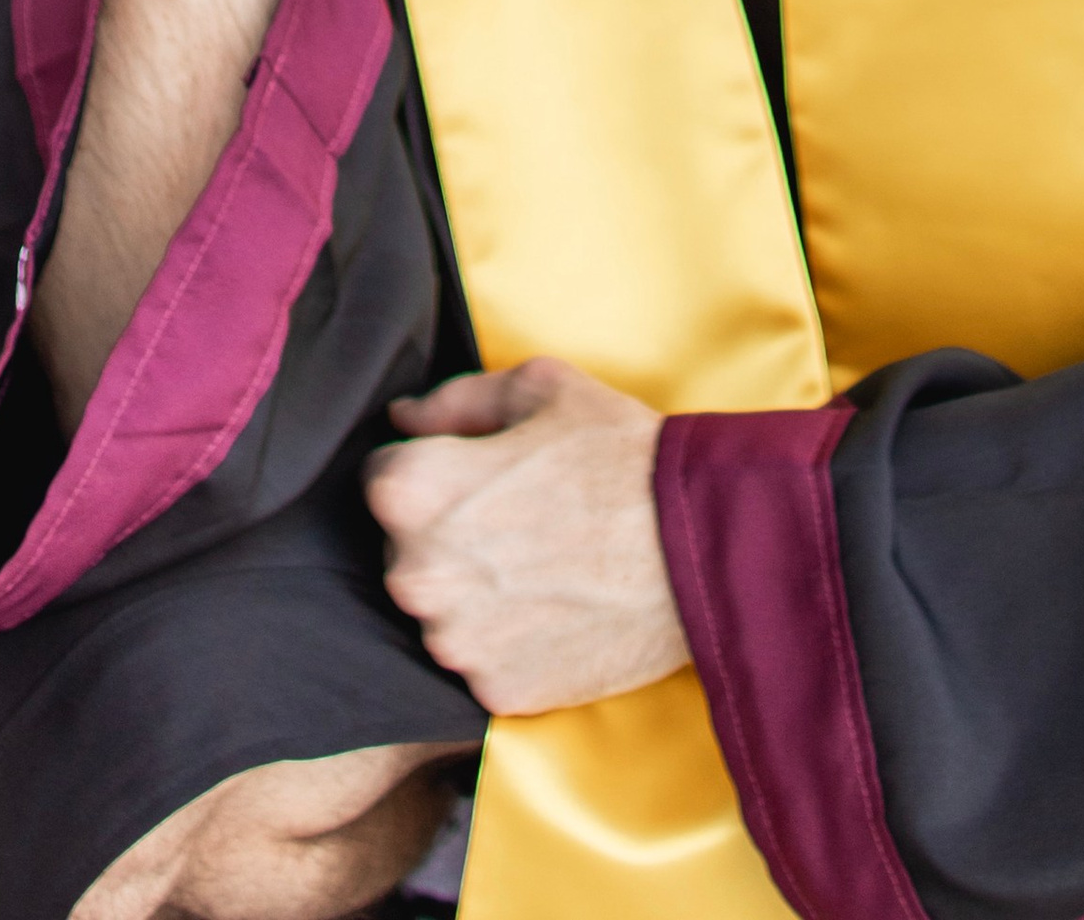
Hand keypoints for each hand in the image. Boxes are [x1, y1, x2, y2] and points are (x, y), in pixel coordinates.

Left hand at [364, 360, 685, 714]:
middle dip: (446, 532)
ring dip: (473, 592)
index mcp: (414, 492)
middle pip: (406, 551)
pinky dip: (509, 640)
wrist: (700, 545)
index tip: (477, 471)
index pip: (383, 477)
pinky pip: (483, 661)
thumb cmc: (619, 455)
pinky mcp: (497, 694)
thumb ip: (454, 399)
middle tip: (517, 518)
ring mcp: (456, 645)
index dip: (433, 466)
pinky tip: (556, 608)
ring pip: (442, 612)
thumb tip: (402, 417)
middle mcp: (416, 577)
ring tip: (541, 564)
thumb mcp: (540, 389)